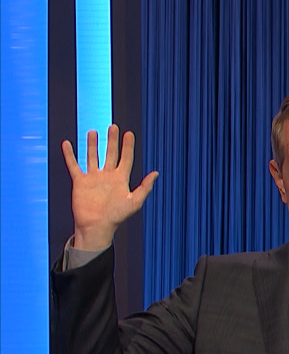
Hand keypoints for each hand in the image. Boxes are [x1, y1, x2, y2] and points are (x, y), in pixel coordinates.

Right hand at [62, 124, 158, 250]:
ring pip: (93, 157)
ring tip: (93, 132)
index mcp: (121, 179)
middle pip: (110, 154)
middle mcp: (107, 176)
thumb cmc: (117, 216)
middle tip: (113, 126)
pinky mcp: (80, 182)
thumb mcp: (134, 201)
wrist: (96, 226)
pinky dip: (70, 155)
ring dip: (93, 145)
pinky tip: (67, 143)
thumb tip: (156, 173)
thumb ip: (145, 187)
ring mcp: (93, 178)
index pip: (126, 158)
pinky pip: (74, 165)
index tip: (129, 133)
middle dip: (112, 141)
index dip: (128, 146)